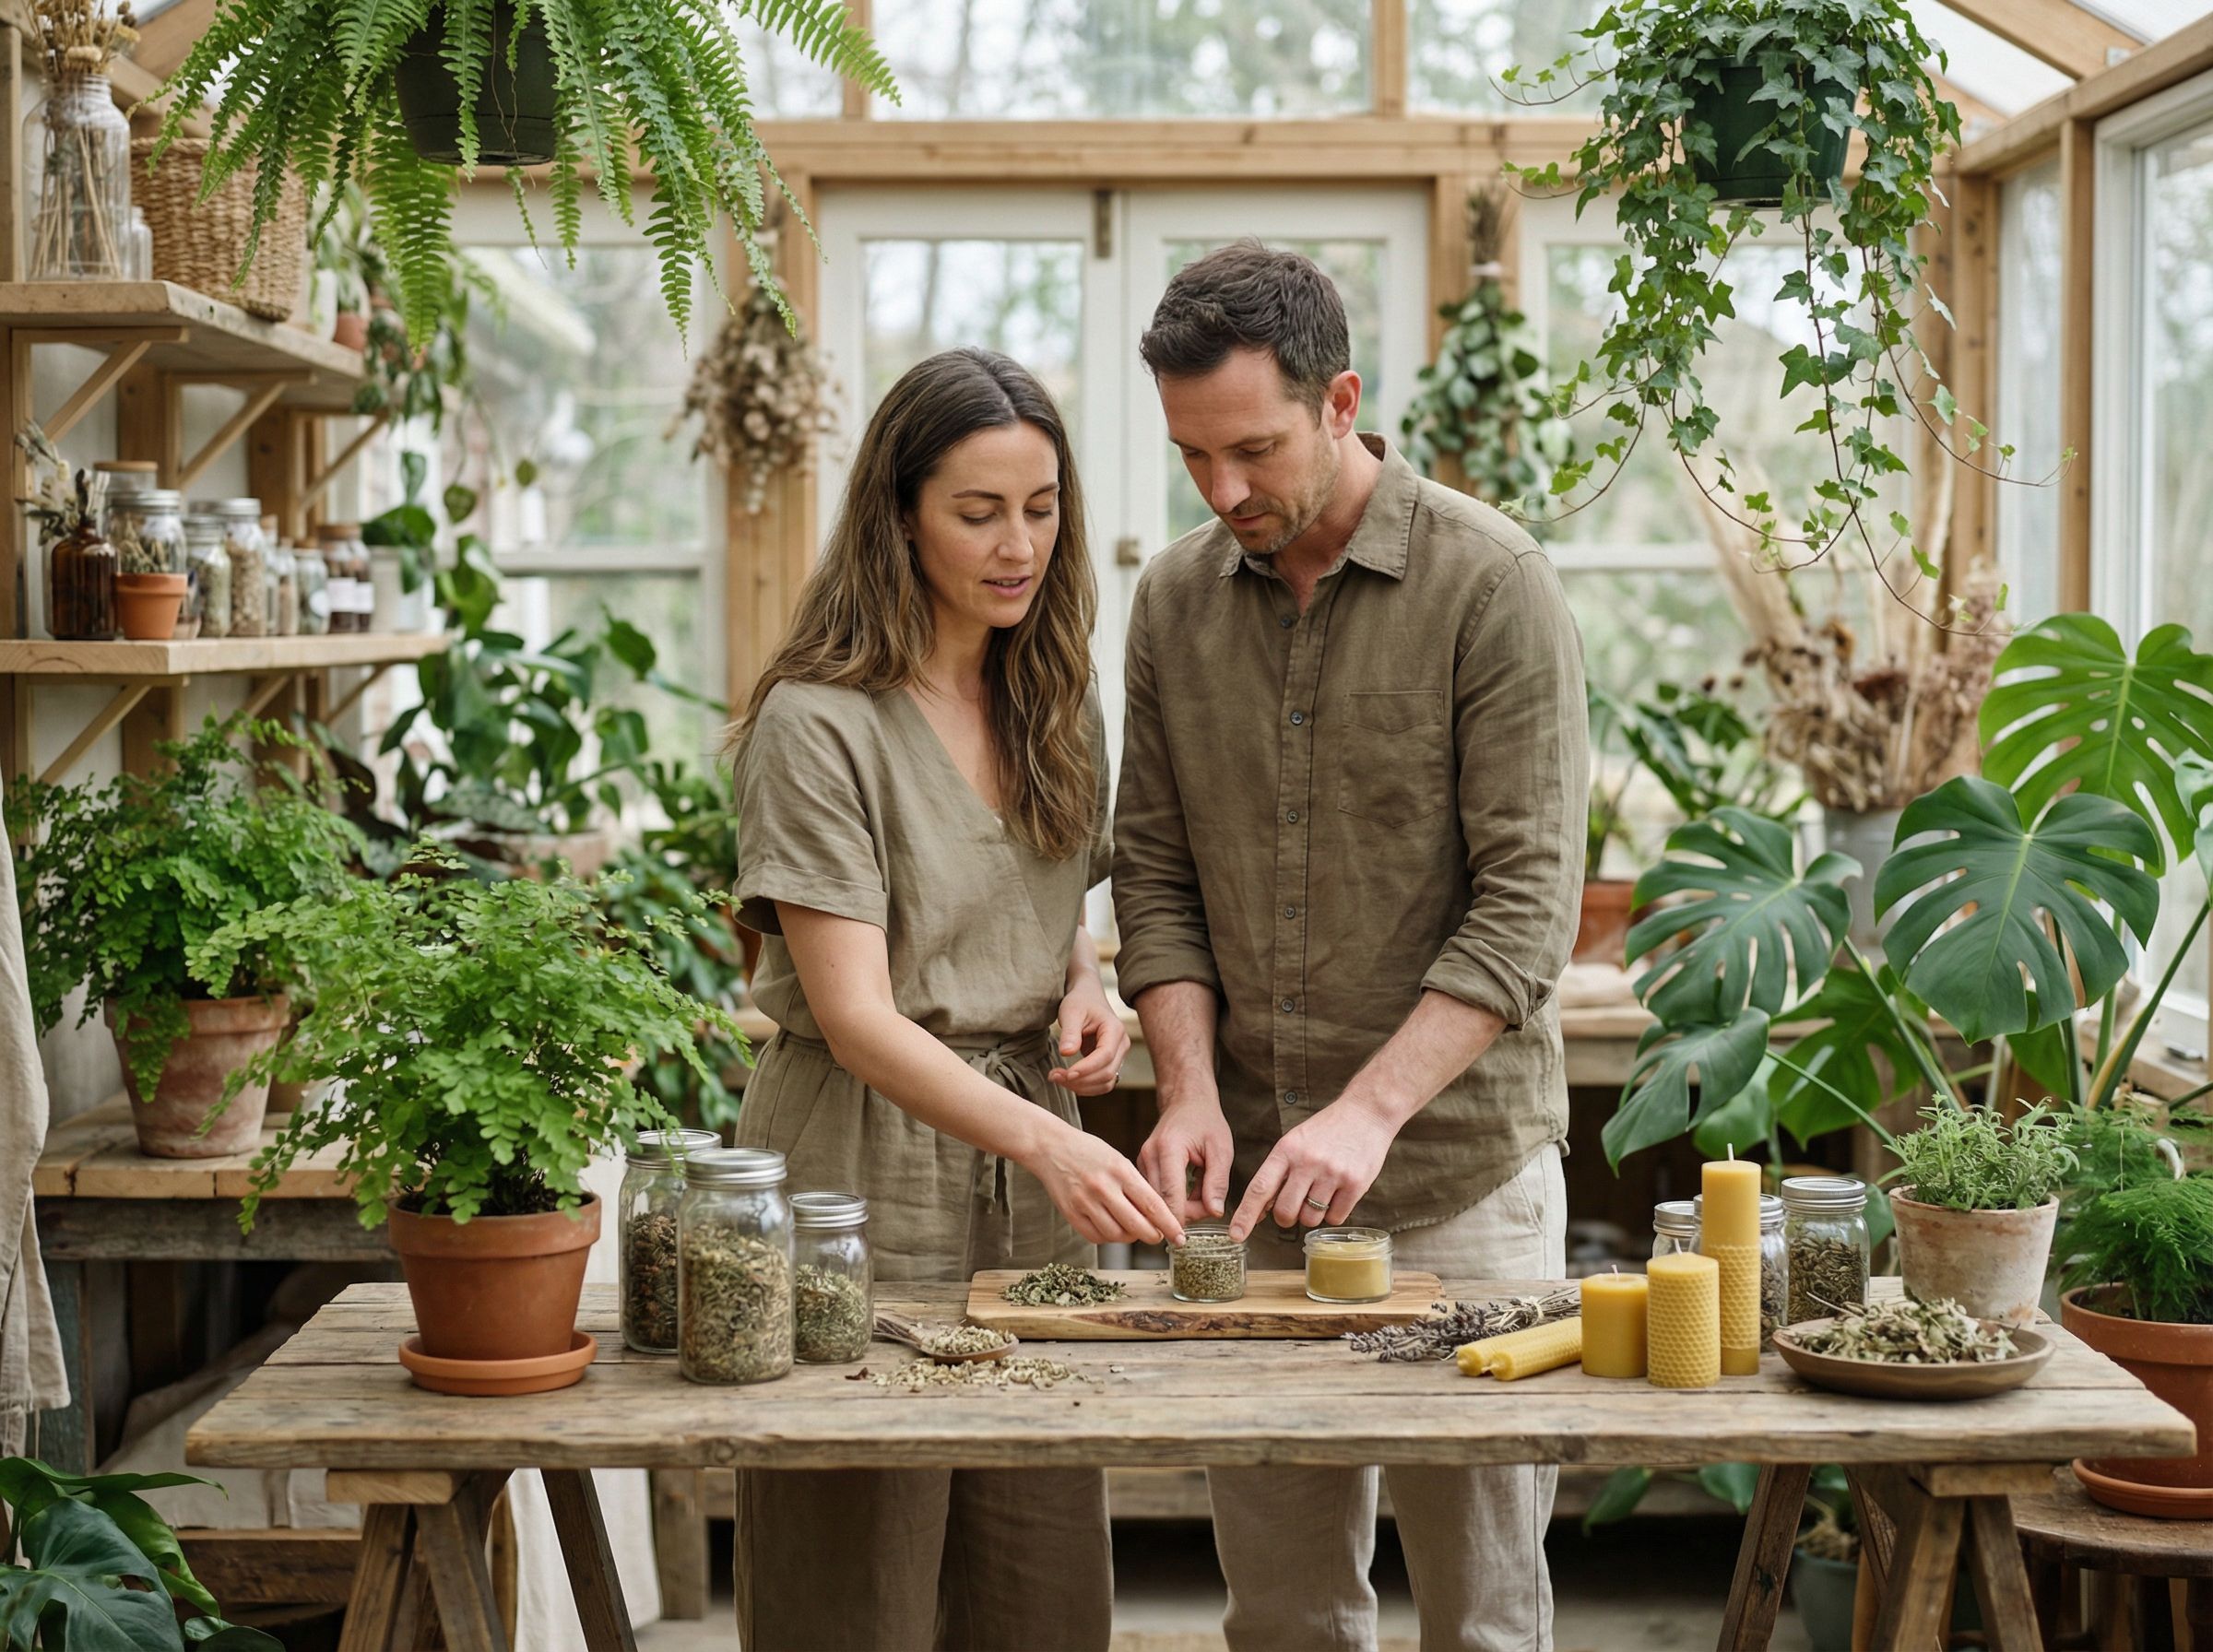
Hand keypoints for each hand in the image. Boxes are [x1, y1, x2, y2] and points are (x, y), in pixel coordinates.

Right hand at [1025, 1121, 1185, 1246]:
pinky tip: (1111, 1227)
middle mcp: (1103, 1187)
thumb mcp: (1118, 1159)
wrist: (1050, 1147)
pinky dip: (1108, 1237)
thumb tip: (1156, 1215)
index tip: (1179, 1236)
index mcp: (1120, 1170)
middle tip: (1157, 1236)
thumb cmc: (1089, 1152)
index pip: (1152, 1205)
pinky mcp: (1070, 1213)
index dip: (1169, 1225)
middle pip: (1137, 1226)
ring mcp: (1085, 1202)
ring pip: (1117, 1235)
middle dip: (1153, 1236)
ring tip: (1132, 1228)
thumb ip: (1136, 1186)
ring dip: (1129, 1237)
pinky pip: (1096, 1237)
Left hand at [1050, 979, 1130, 1096]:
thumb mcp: (1071, 1011)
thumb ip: (1070, 1032)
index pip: (1105, 1055)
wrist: (1088, 998)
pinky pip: (1102, 1083)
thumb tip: (1066, 1053)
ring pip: (1106, 1082)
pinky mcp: (1110, 1063)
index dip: (1086, 1068)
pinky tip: (1067, 1080)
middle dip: (1081, 1080)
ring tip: (1057, 1078)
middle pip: (1107, 1073)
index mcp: (1115, 1029)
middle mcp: (1122, 1045)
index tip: (1066, 1074)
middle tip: (1054, 1076)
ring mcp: (1118, 1056)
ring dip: (1082, 1087)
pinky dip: (1085, 1087)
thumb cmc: (1080, 1002)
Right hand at [1138, 1090, 1234, 1223]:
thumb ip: (1217, 1182)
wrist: (1186, 1100)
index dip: (1180, 1219)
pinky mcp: (1140, 1166)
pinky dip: (1171, 1199)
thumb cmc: (1205, 1121)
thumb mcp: (1221, 1149)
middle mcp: (1149, 1155)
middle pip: (1159, 1202)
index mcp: (1169, 1149)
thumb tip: (1214, 1212)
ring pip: (1154, 1200)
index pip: (1170, 1195)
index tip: (1188, 1238)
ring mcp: (1141, 1160)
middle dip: (1184, 1214)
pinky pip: (1153, 1192)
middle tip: (1209, 1207)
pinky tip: (1188, 1191)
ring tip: (1201, 1195)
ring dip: (1178, 1207)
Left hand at [1228, 1097, 1399, 1240]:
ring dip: (1312, 1215)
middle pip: (1285, 1212)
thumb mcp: (1295, 1142)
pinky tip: (1338, 1194)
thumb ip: (1278, 1173)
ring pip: (1310, 1219)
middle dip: (1286, 1217)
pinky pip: (1335, 1218)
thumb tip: (1261, 1210)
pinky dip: (1333, 1213)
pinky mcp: (1356, 1184)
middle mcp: (1307, 1162)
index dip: (1245, 1215)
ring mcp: (1332, 1174)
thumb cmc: (1326, 1131)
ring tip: (1320, 1193)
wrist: (1366, 1113)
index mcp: (1286, 1150)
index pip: (1259, 1188)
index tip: (1236, 1235)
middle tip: (1294, 1207)